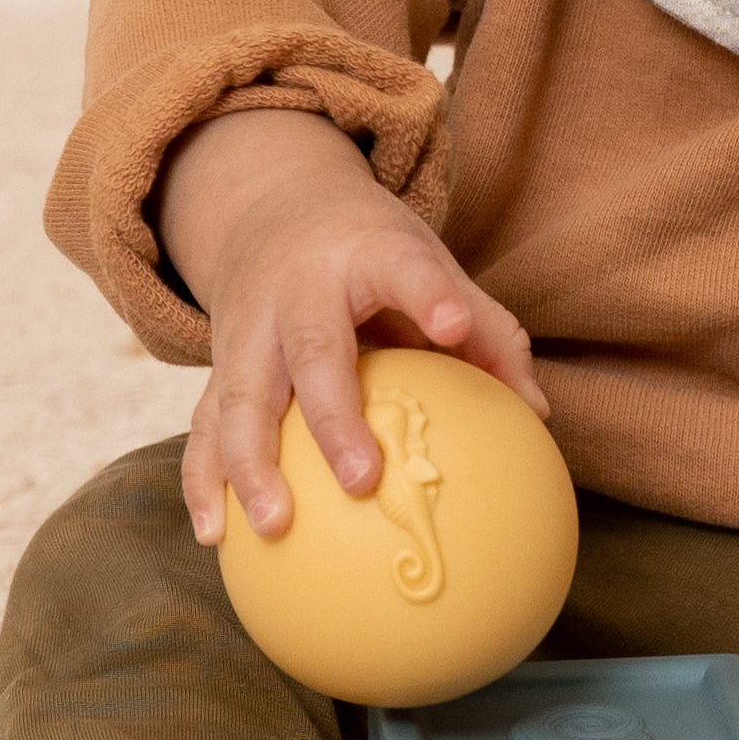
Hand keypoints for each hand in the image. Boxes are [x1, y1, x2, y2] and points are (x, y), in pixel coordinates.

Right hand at [154, 107, 546, 545]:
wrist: (270, 204)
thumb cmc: (369, 252)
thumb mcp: (426, 262)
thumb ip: (485, 330)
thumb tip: (535, 412)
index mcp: (367, 255)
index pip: (404, 269)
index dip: (430, 295)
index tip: (453, 324)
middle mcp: (299, 290)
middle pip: (311, 351)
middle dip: (332, 417)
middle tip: (362, 479)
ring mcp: (249, 327)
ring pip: (239, 395)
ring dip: (250, 462)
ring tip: (272, 524)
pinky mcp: (217, 361)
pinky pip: (203, 423)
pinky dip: (203, 478)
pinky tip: (215, 535)